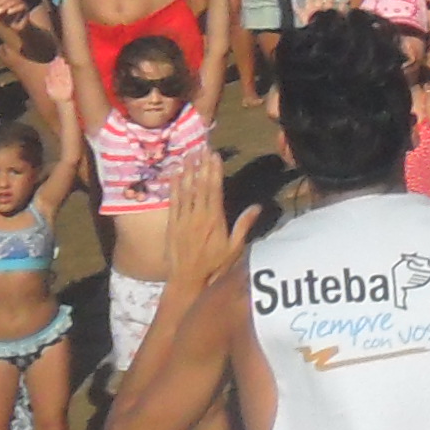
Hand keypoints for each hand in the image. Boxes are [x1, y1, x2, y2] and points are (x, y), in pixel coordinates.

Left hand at [161, 147, 252, 283]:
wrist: (187, 281)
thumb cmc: (214, 266)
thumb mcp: (235, 248)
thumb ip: (244, 226)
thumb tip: (257, 206)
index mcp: (214, 219)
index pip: (214, 190)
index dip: (214, 171)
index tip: (214, 156)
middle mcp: (197, 215)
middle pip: (200, 185)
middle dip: (201, 166)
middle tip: (202, 148)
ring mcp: (183, 219)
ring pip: (185, 190)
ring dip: (187, 171)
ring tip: (189, 155)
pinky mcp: (172, 224)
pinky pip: (173, 201)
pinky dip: (173, 186)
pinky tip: (175, 174)